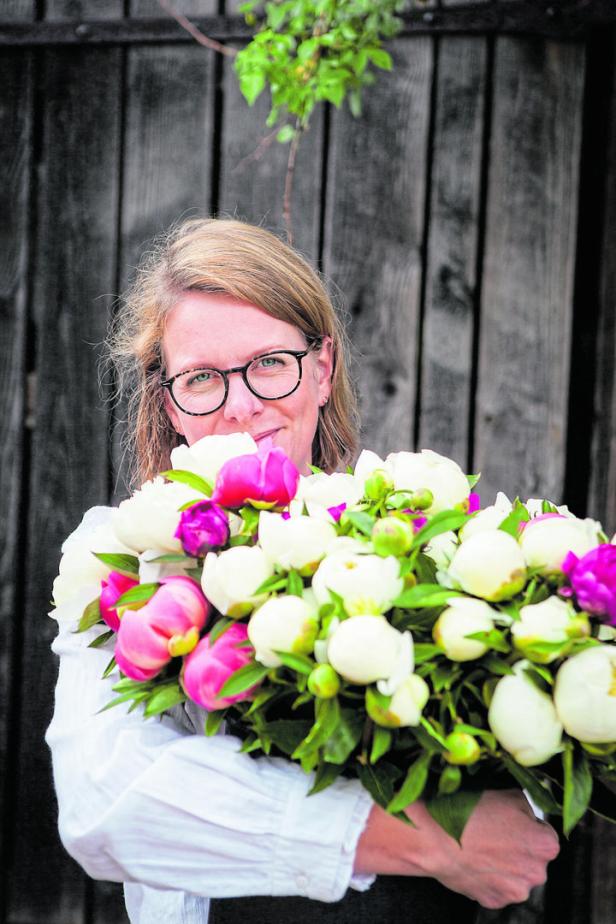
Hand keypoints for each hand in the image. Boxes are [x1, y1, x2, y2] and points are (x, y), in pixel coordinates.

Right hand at [354, 789, 559, 908]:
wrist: (436, 836)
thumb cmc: (470, 812)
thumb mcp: (508, 793)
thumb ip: (527, 807)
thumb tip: (529, 812)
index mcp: (545, 844)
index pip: (544, 833)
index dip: (526, 824)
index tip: (510, 820)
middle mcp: (536, 872)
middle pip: (532, 858)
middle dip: (518, 847)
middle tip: (494, 833)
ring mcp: (514, 891)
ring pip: (515, 874)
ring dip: (505, 864)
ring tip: (482, 846)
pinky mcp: (494, 901)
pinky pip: (497, 887)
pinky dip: (489, 876)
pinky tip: (475, 860)